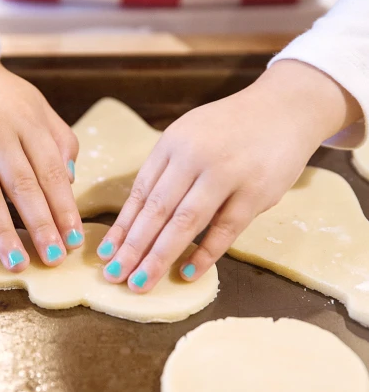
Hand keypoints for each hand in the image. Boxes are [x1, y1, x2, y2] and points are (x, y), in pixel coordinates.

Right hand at [0, 15, 82, 270]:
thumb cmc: (0, 95)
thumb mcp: (36, 106)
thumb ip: (58, 139)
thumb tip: (70, 180)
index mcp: (25, 119)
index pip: (50, 171)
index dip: (63, 207)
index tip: (74, 239)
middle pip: (21, 185)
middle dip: (39, 226)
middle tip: (52, 258)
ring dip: (2, 230)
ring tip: (16, 261)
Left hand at [97, 61, 361, 291]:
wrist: (285, 108)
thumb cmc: (231, 128)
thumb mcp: (190, 136)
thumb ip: (168, 171)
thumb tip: (138, 220)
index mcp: (173, 143)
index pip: (141, 192)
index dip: (121, 227)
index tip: (105, 255)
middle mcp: (195, 156)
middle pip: (157, 210)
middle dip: (132, 248)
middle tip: (114, 277)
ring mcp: (227, 173)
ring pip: (186, 222)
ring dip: (159, 256)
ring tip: (141, 284)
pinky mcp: (256, 192)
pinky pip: (225, 229)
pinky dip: (204, 254)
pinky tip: (185, 273)